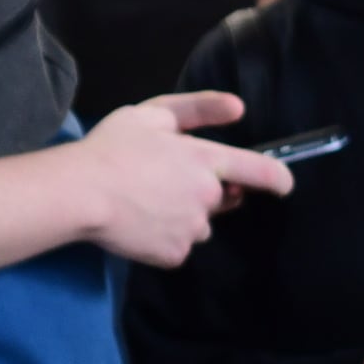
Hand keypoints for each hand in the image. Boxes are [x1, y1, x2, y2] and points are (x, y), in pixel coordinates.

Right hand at [75, 91, 294, 266]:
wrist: (78, 193)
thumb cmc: (112, 148)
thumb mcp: (153, 113)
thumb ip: (199, 108)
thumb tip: (239, 108)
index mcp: (207, 160)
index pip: (262, 172)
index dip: (280, 179)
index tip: (284, 185)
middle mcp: (207, 197)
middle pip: (223, 200)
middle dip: (206, 193)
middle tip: (167, 182)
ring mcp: (192, 229)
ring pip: (199, 225)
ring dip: (183, 216)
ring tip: (146, 203)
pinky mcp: (173, 255)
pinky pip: (178, 247)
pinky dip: (164, 239)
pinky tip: (139, 225)